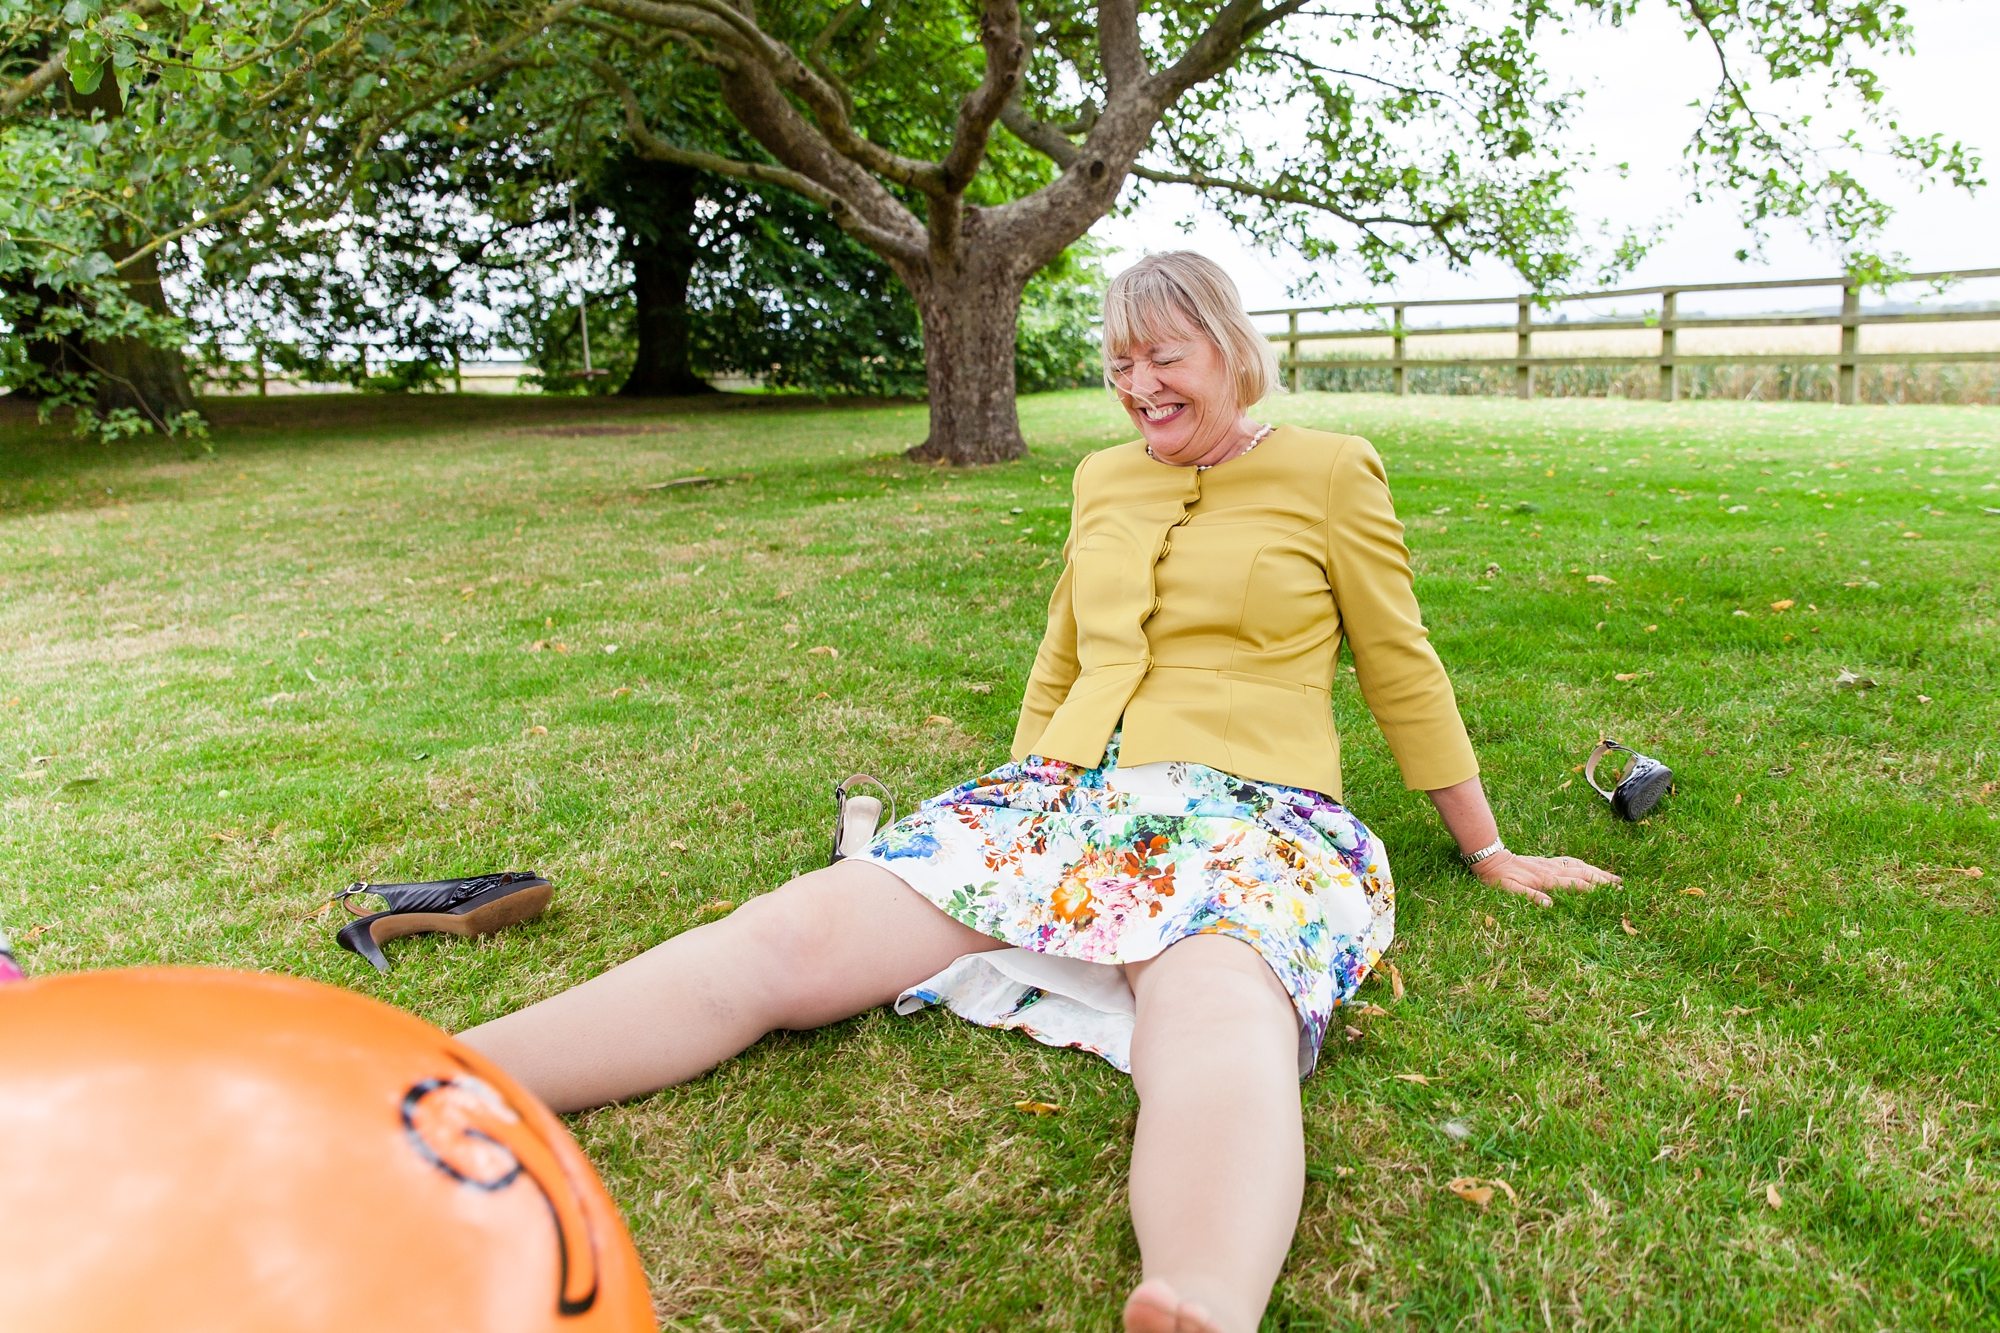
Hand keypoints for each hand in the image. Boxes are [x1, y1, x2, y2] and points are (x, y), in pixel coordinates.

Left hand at [1468, 850, 1619, 907]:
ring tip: (1614, 878)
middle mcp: (1551, 870)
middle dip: (1603, 880)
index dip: (1593, 889)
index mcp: (1545, 879)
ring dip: (1598, 872)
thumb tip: (1550, 905)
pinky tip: (1590, 868)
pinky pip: (1571, 862)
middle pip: (1583, 874)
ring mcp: (1550, 864)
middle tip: (1621, 887)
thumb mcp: (1509, 890)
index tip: (1611, 894)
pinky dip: (1584, 866)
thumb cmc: (1497, 878)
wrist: (1490, 859)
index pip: (1575, 884)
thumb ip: (1529, 896)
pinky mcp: (1547, 862)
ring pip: (1579, 867)